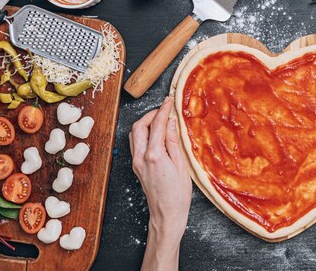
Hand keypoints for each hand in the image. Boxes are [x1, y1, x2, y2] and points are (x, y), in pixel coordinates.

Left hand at [130, 96, 191, 270]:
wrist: (166, 215)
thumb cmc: (177, 194)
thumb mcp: (181, 165)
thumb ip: (174, 141)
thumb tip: (171, 122)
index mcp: (154, 155)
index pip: (157, 125)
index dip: (164, 110)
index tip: (169, 100)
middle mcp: (140, 157)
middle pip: (139, 126)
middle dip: (151, 114)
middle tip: (164, 109)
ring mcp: (136, 162)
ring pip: (134, 134)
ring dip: (146, 123)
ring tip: (161, 119)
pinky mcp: (136, 167)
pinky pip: (136, 143)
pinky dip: (144, 133)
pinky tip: (156, 134)